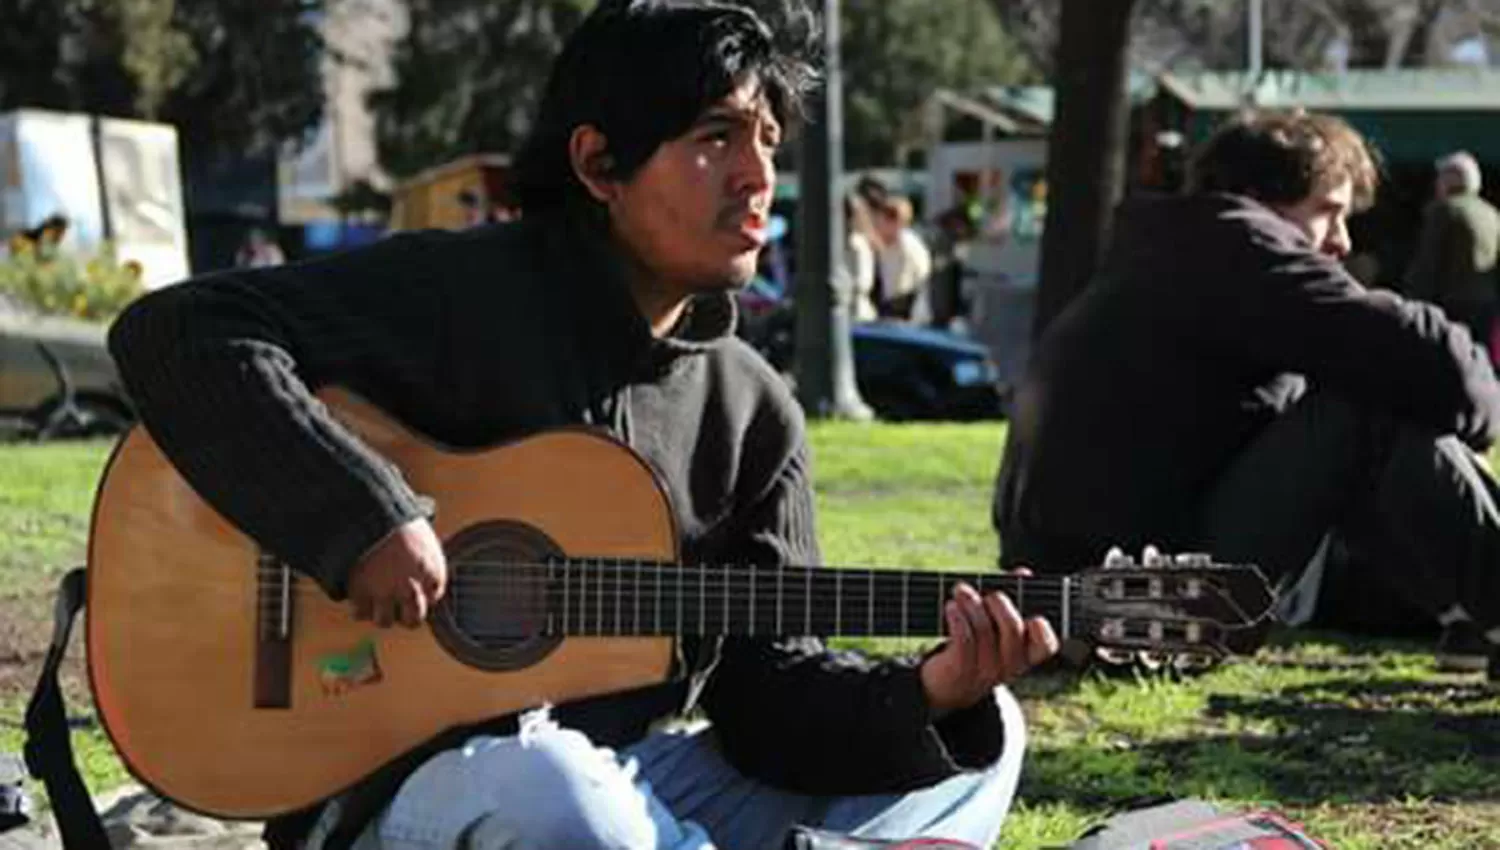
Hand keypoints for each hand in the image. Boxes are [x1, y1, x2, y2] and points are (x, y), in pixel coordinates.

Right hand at [347, 519, 447, 627]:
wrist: (367, 514)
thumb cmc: (396, 518)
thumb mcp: (423, 533)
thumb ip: (426, 553)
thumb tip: (424, 563)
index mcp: (433, 572)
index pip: (434, 597)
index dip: (424, 594)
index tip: (416, 589)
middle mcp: (411, 587)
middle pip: (413, 619)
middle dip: (407, 616)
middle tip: (399, 607)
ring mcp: (385, 592)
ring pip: (385, 622)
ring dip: (382, 614)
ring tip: (377, 603)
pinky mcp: (360, 592)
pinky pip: (360, 613)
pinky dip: (359, 608)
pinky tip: (360, 597)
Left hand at [920, 572, 1059, 716]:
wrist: (946, 685)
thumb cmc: (974, 646)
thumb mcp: (994, 625)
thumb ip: (1011, 600)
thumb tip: (1023, 573)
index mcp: (1024, 654)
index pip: (1045, 646)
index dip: (1044, 632)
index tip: (1035, 617)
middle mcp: (1009, 665)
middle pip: (1012, 630)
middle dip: (1000, 605)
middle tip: (989, 594)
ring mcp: (985, 671)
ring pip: (984, 631)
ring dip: (972, 605)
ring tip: (961, 590)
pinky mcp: (961, 671)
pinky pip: (963, 641)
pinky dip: (958, 619)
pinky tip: (951, 607)